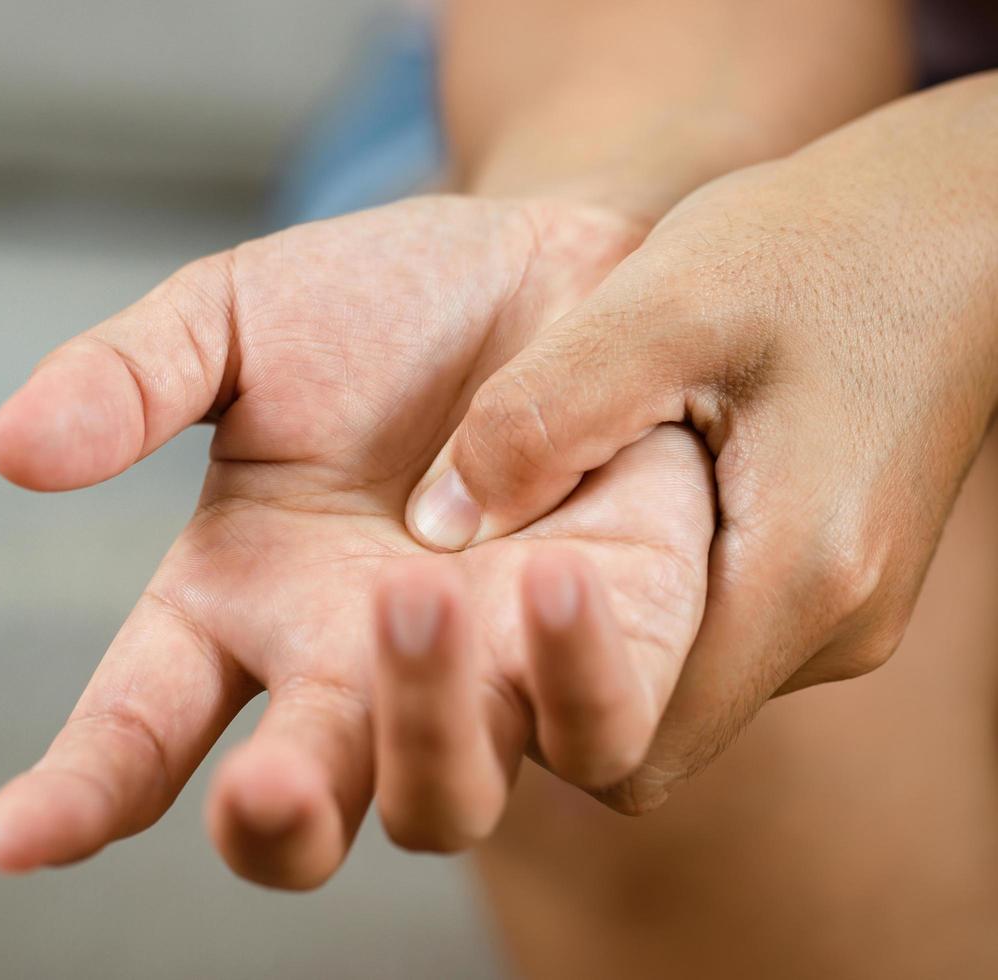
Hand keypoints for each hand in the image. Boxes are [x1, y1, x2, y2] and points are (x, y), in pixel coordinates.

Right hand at [0, 196, 713, 887]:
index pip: (139, 730)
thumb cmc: (382, 303)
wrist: (557, 264)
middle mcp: (346, 672)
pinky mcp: (609, 653)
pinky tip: (552, 578)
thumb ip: (127, 381)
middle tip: (262, 788)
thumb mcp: (232, 317)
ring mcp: (479, 680)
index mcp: (235, 605)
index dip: (76, 792)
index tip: (10, 837)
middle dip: (274, 825)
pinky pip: (596, 731)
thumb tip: (12, 450)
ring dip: (423, 729)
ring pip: (440, 804)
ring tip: (412, 592)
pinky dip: (574, 684)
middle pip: (294, 820)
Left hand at [405, 74, 997, 812]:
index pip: (631, 750)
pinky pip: (713, 633)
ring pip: (678, 682)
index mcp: (804, 578)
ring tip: (525, 538)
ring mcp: (842, 617)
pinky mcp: (834, 587)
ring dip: (599, 629)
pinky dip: (646, 596)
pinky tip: (599, 511)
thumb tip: (433, 529)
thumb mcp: (660, 304)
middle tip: (462, 588)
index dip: (525, 704)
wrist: (953, 222)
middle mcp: (836, 631)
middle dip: (548, 674)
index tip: (455, 630)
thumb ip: (541, 416)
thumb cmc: (817, 245)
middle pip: (649, 728)